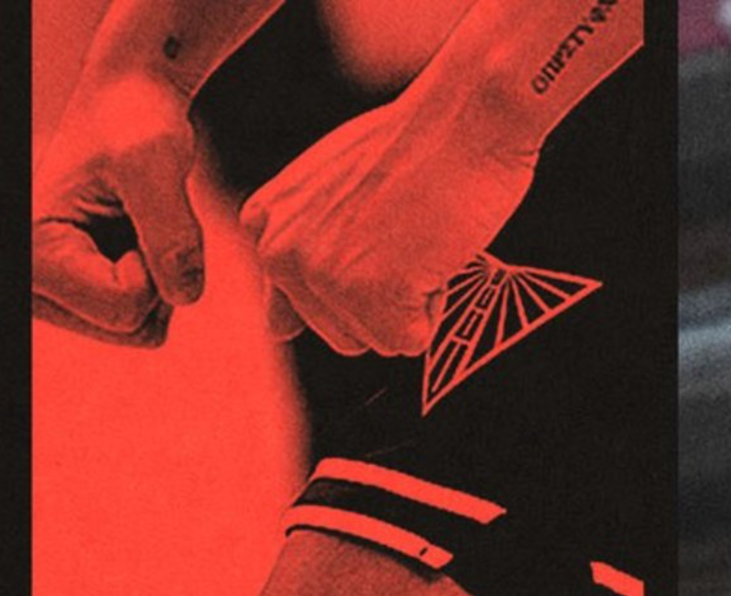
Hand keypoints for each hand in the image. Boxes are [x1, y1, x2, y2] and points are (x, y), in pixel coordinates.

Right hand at [29, 67, 204, 344]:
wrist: (124, 104)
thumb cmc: (131, 118)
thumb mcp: (154, 160)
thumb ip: (171, 229)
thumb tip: (184, 294)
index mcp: (32, 255)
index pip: (125, 310)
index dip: (155, 263)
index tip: (136, 209)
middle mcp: (32, 286)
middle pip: (133, 328)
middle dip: (158, 275)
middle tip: (140, 215)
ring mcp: (55, 298)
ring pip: (143, 329)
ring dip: (160, 276)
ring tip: (136, 222)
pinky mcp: (78, 300)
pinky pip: (146, 320)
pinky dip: (158, 279)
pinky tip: (135, 236)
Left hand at [242, 90, 541, 356]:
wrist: (464, 119)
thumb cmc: (413, 146)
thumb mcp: (332, 190)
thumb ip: (300, 252)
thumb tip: (275, 331)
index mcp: (266, 224)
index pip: (299, 307)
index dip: (354, 277)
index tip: (372, 229)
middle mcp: (279, 252)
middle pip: (340, 333)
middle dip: (382, 296)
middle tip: (401, 228)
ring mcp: (320, 274)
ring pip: (376, 339)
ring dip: (409, 300)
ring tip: (415, 234)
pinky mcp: (367, 294)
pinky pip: (409, 342)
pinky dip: (434, 305)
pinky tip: (431, 248)